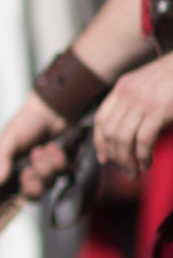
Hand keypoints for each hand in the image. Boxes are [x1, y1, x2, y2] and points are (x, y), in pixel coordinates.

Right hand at [0, 90, 64, 192]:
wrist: (51, 109)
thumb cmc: (27, 122)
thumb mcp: (10, 138)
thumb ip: (2, 159)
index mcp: (14, 170)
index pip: (20, 193)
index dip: (26, 187)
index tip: (27, 172)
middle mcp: (31, 173)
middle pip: (37, 193)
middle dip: (40, 175)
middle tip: (36, 154)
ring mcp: (48, 170)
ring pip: (51, 182)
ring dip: (48, 163)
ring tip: (45, 147)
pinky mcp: (63, 164)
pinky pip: (64, 172)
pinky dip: (59, 159)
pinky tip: (54, 146)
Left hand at [94, 55, 172, 179]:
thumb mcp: (149, 85)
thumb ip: (136, 102)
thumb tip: (128, 134)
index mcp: (122, 86)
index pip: (100, 118)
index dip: (99, 142)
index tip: (104, 158)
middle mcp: (127, 93)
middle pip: (109, 132)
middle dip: (115, 157)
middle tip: (125, 171)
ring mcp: (142, 100)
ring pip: (122, 139)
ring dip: (127, 161)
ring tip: (135, 172)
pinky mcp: (158, 109)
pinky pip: (142, 140)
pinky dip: (142, 156)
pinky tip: (147, 163)